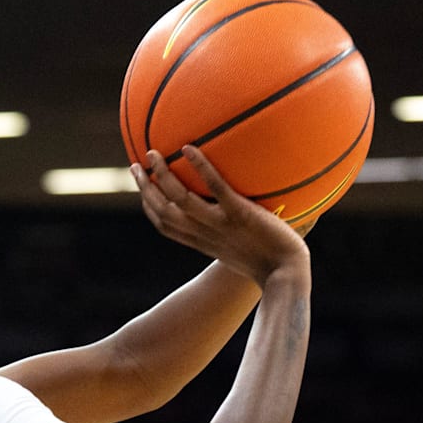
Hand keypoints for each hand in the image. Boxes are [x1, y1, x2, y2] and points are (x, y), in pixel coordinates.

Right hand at [133, 146, 309, 285]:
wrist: (286, 274)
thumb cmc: (271, 264)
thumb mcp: (242, 250)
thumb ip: (234, 233)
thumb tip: (239, 215)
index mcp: (203, 242)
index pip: (166, 226)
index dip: (149, 207)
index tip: (143, 189)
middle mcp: (205, 233)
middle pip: (163, 211)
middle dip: (145, 189)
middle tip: (135, 166)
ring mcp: (220, 223)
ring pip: (179, 199)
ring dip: (161, 175)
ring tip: (153, 153)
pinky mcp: (239, 213)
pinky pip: (216, 188)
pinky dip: (200, 168)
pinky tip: (188, 148)